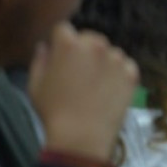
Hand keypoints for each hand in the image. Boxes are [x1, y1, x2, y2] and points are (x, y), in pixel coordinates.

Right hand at [28, 21, 137, 161]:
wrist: (82, 137)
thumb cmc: (53, 111)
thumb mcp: (35, 85)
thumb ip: (40, 60)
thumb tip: (45, 46)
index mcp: (69, 44)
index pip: (64, 29)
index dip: (61, 42)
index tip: (60, 56)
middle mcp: (95, 45)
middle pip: (89, 38)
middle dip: (84, 49)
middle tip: (79, 73)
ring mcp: (116, 58)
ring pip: (109, 52)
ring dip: (103, 61)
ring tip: (95, 85)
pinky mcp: (132, 72)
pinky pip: (125, 66)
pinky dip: (119, 74)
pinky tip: (109, 90)